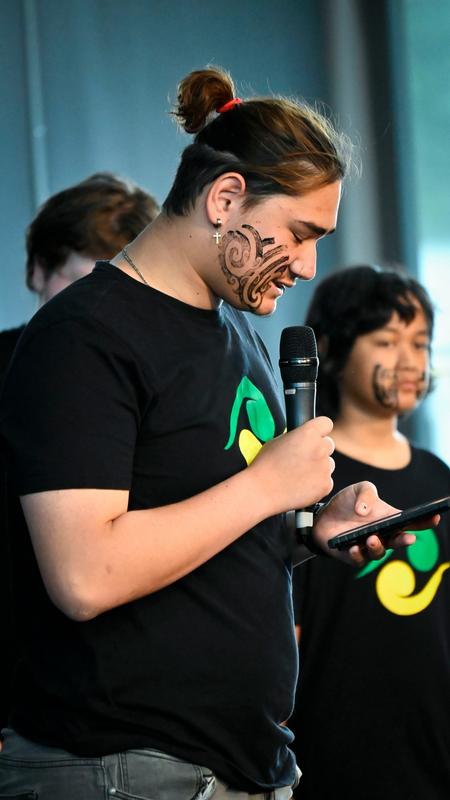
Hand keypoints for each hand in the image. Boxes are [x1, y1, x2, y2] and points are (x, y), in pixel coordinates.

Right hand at [249, 417, 334, 516]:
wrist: (262, 490)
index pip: (326, 424)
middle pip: (329, 444)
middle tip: (303, 458)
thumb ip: (297, 437)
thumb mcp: (278, 440)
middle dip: (319, 449)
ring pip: (329, 464)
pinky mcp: (325, 485)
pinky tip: (302, 484)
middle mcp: (320, 448)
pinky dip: (317, 483)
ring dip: (319, 467)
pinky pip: (326, 480)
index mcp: (308, 433)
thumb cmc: (266, 465)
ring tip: (300, 474)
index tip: (315, 436)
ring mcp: (324, 468)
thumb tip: (304, 439)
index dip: (320, 430)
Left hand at [312, 481, 439, 566]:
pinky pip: (358, 560)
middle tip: (408, 538)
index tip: (435, 516)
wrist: (322, 516)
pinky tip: (354, 548)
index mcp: (389, 519)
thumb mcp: (358, 489)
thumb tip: (366, 512)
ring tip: (371, 539)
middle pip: (398, 541)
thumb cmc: (346, 503)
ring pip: (378, 553)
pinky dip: (357, 555)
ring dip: (377, 547)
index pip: (412, 522)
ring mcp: (368, 547)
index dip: (426, 521)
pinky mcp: (352, 556)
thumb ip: (367, 493)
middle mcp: (382, 535)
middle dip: (404, 541)